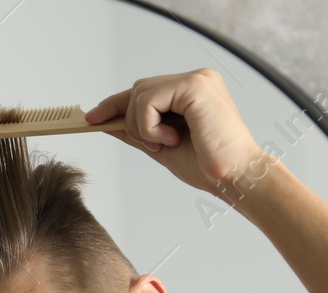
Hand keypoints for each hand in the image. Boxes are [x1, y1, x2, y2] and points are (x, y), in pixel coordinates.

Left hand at [85, 69, 265, 194]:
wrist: (235, 178)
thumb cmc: (208, 167)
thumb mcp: (162, 147)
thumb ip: (138, 131)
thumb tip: (106, 123)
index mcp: (192, 91)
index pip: (146, 91)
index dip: (116, 104)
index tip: (92, 118)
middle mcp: (196, 79)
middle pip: (138, 89)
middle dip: (132, 121)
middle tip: (155, 146)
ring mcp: (196, 79)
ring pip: (139, 93)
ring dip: (143, 127)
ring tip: (168, 143)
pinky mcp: (194, 86)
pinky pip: (148, 100)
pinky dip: (150, 125)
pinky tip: (173, 138)